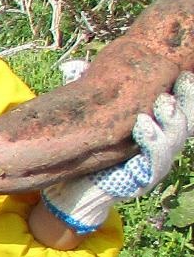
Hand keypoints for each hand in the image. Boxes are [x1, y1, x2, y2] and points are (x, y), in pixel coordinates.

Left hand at [42, 74, 193, 233]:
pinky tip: (143, 126)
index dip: (189, 90)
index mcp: (157, 128)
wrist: (74, 190)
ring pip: (176, 140)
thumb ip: (92, 94)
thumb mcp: (93, 120)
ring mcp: (155, 164)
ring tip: (162, 101)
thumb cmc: (86, 151)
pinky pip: (156, 162)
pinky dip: (153, 142)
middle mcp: (162, 146)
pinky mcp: (143, 180)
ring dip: (171, 119)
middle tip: (181, 79)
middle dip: (189, 98)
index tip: (183, 69)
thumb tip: (76, 65)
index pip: (183, 107)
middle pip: (189, 121)